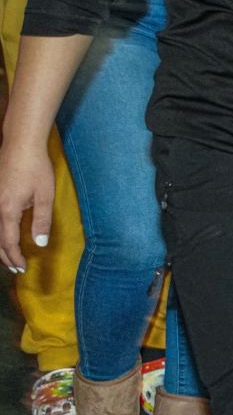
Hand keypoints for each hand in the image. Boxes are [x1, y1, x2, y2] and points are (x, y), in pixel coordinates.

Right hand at [0, 143, 54, 272]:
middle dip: (5, 257)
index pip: (9, 243)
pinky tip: (3, 235)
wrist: (21, 145)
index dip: (15, 258)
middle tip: (15, 269)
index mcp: (7, 211)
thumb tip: (39, 244)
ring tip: (8, 257)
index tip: (22, 269)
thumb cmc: (36, 168)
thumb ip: (42, 220)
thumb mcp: (45, 195)